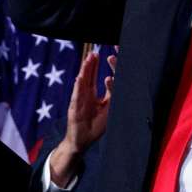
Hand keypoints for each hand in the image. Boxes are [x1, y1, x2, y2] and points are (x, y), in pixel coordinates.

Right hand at [49, 51, 116, 185]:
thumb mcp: (108, 108)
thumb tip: (116, 80)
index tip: (112, 55)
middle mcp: (87, 94)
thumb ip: (111, 94)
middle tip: (96, 52)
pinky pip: (77, 96)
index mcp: (95, 94)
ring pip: (84, 82)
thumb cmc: (96, 125)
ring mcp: (81, 99)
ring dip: (86, 70)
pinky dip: (78, 87)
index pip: (101, 76)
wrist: (82, 140)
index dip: (105, 67)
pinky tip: (79, 78)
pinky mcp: (75, 107)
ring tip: (89, 59)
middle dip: (94, 64)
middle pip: (91, 75)